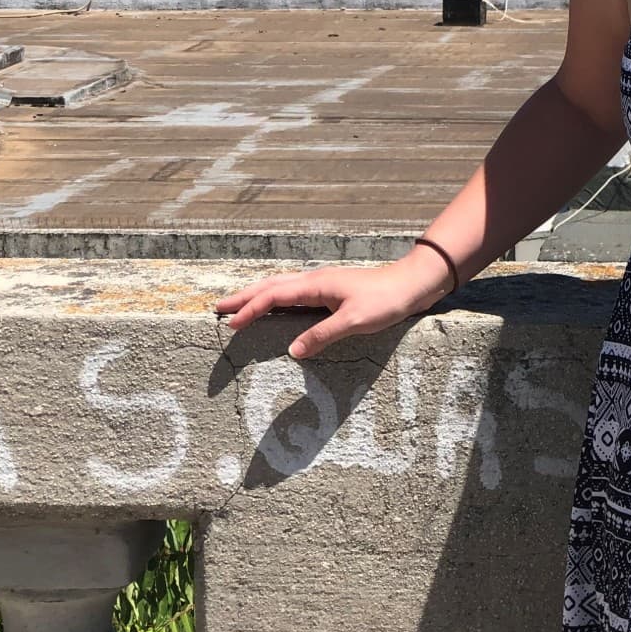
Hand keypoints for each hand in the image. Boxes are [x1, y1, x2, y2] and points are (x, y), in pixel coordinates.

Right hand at [215, 250, 451, 359]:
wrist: (412, 285)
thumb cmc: (386, 300)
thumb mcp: (354, 322)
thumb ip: (322, 335)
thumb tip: (292, 351)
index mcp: (316, 285)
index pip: (274, 295)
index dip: (250, 309)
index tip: (229, 323)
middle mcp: (315, 281)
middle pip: (271, 286)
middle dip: (244, 297)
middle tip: (218, 308)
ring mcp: (322, 285)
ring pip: (281, 287)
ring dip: (258, 296)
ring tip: (238, 307)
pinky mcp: (331, 292)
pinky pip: (294, 294)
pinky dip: (276, 299)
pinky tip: (276, 308)